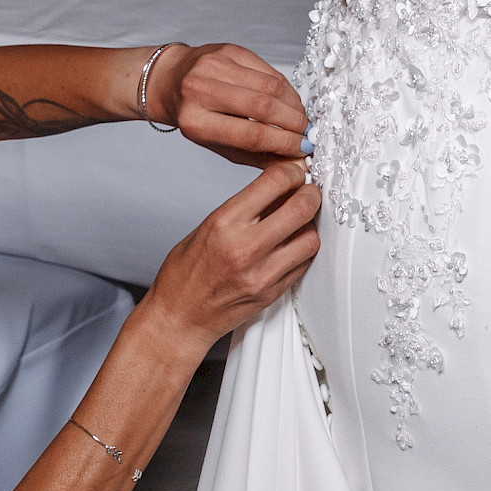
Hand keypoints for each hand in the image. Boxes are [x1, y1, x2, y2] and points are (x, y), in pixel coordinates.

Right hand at [147, 160, 320, 348]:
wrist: (179, 318)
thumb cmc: (184, 274)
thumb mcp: (206, 227)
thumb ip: (244, 208)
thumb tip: (278, 189)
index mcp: (224, 223)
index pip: (275, 182)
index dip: (291, 171)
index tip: (294, 173)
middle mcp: (246, 247)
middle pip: (302, 207)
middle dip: (310, 193)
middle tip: (308, 192)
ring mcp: (263, 273)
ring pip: (311, 238)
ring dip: (310, 225)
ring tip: (299, 223)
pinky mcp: (273, 292)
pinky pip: (304, 263)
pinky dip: (304, 250)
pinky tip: (292, 246)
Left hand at [153, 41, 307, 161]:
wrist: (169, 80)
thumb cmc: (193, 116)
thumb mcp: (216, 144)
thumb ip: (254, 155)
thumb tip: (294, 163)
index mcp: (195, 121)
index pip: (250, 134)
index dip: (283, 143)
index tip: (302, 149)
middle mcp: (201, 90)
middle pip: (263, 107)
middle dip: (293, 123)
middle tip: (308, 134)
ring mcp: (215, 66)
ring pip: (270, 86)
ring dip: (293, 105)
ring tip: (301, 119)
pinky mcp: (228, 50)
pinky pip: (267, 70)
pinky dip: (285, 88)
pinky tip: (290, 101)